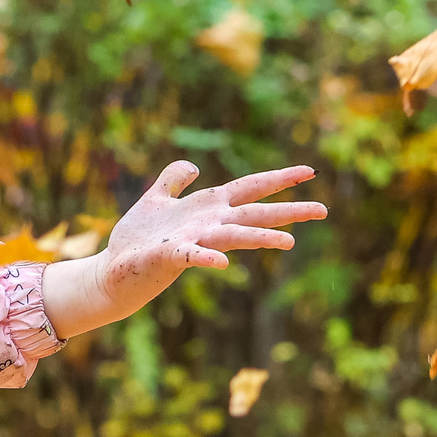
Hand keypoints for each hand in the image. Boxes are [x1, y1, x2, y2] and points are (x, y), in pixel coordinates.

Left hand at [42, 162, 326, 337]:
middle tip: (324, 211)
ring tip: (289, 242)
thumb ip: (173, 180)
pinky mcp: (169, 257)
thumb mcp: (155, 199)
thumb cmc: (136, 239)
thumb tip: (192, 166)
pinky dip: (206, 258)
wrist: (112, 271)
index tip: (310, 172)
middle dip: (288, 211)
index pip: (249, 189)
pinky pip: (191, 257)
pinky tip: (222, 265)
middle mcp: (207, 225)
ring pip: (233, 237)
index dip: (278, 179)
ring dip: (260, 238)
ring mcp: (192, 242)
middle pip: (253, 214)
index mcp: (207, 208)